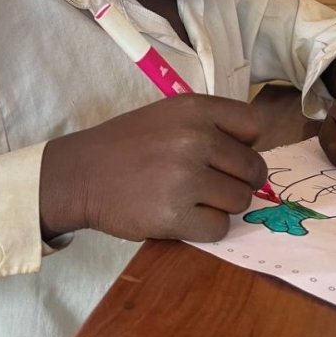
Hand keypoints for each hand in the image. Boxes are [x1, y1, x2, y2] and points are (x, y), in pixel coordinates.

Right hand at [40, 95, 266, 242]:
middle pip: (253, 169)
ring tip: (193, 199)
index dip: (246, 144)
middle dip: (239, 181)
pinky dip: (206, 227)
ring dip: (222, 205)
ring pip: (240, 200)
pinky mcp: (175, 214)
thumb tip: (253, 156)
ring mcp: (186, 177)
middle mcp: (194, 138)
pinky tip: (184, 216)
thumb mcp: (168, 116)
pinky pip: (220, 228)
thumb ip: (209, 126)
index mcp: (194, 108)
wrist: (82, 174)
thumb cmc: (127, 146)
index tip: (227, 155)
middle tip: (211, 184)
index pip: (253, 125)